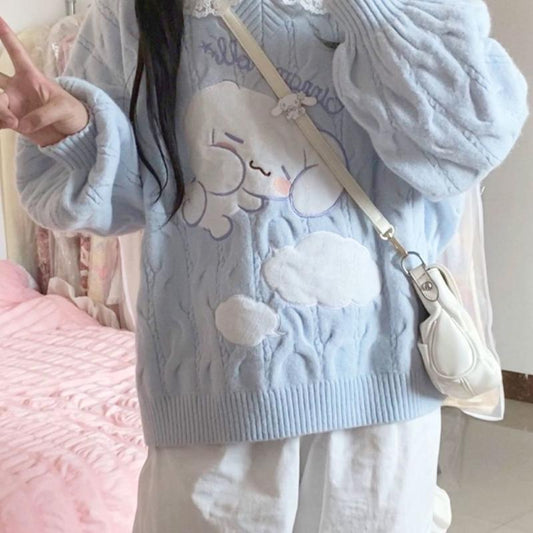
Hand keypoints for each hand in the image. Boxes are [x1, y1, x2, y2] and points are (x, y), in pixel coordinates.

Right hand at [0, 16, 88, 146]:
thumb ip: (44, 115)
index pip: (17, 52)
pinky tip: (6, 126)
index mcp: (32, 77)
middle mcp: (18, 88)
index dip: (6, 36)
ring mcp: (14, 104)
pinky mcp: (13, 120)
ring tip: (12, 123)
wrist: (73, 134)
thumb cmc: (72, 113)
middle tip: (8, 113)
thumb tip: (22, 124)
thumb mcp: (63, 109)